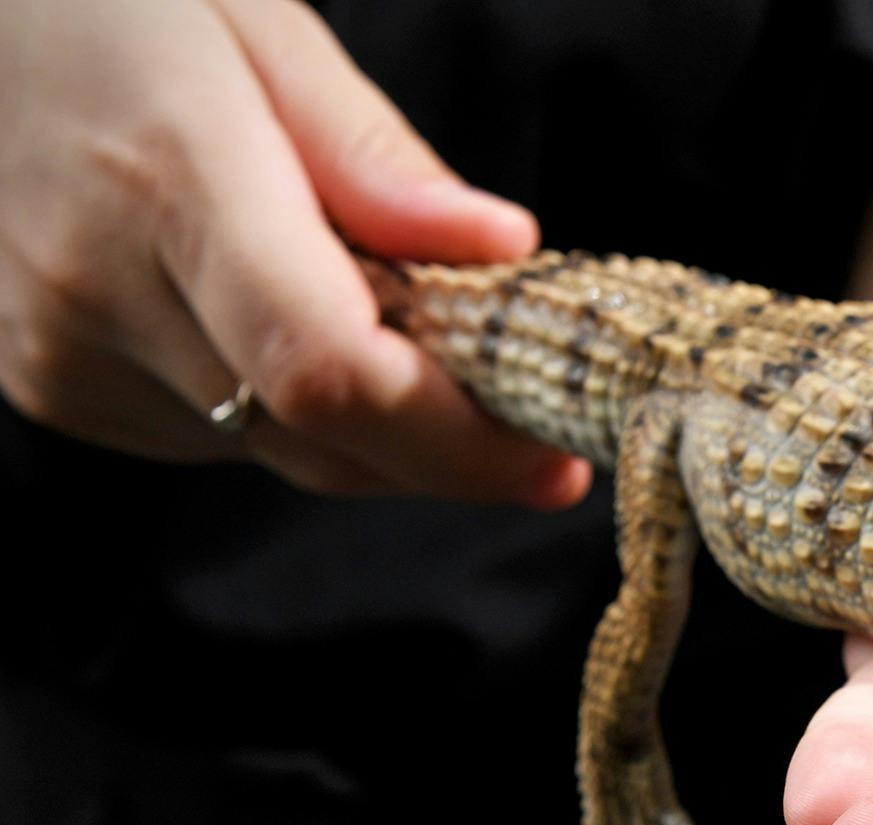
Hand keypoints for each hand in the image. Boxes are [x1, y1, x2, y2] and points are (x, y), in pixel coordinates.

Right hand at [0, 0, 588, 505]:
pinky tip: (288, 324)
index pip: (330, 371)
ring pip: (277, 452)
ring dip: (370, 427)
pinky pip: (219, 438)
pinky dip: (288, 409)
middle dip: (445, 452)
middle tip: (534, 436)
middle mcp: (98, 287)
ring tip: (401, 335)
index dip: (455, 442)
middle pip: (319, 438)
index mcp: (168, 177)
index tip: (552, 462)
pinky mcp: (51, 385)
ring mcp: (61, 352)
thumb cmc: (110, 4)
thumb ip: (375, 156)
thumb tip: (502, 249)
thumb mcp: (256, 27)